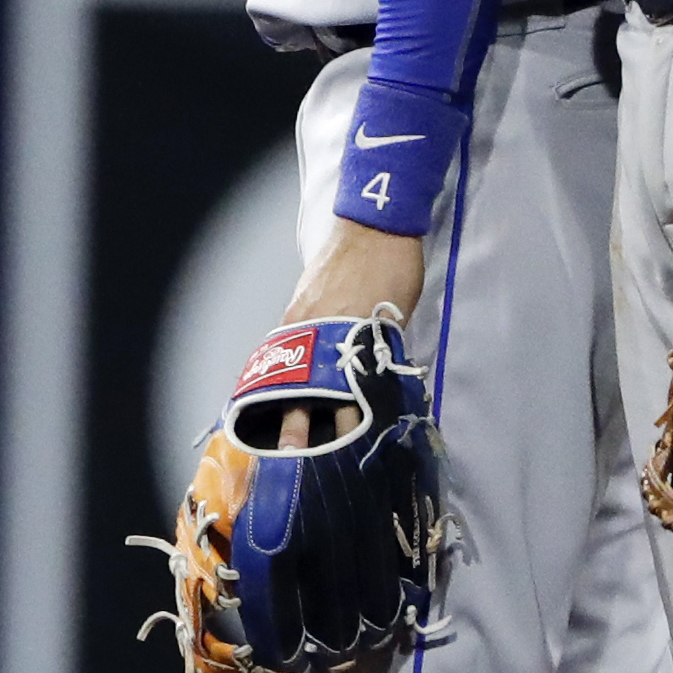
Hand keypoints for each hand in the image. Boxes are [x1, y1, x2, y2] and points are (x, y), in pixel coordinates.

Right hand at [262, 226, 426, 451]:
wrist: (374, 222)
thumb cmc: (392, 269)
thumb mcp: (393, 319)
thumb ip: (377, 352)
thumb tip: (372, 384)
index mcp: (342, 337)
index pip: (333, 391)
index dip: (333, 419)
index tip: (330, 444)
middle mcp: (312, 331)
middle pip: (301, 385)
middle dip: (296, 420)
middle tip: (290, 450)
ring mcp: (300, 317)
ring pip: (290, 366)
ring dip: (288, 397)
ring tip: (280, 428)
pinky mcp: (297, 306)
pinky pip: (287, 345)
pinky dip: (286, 368)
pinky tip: (282, 383)